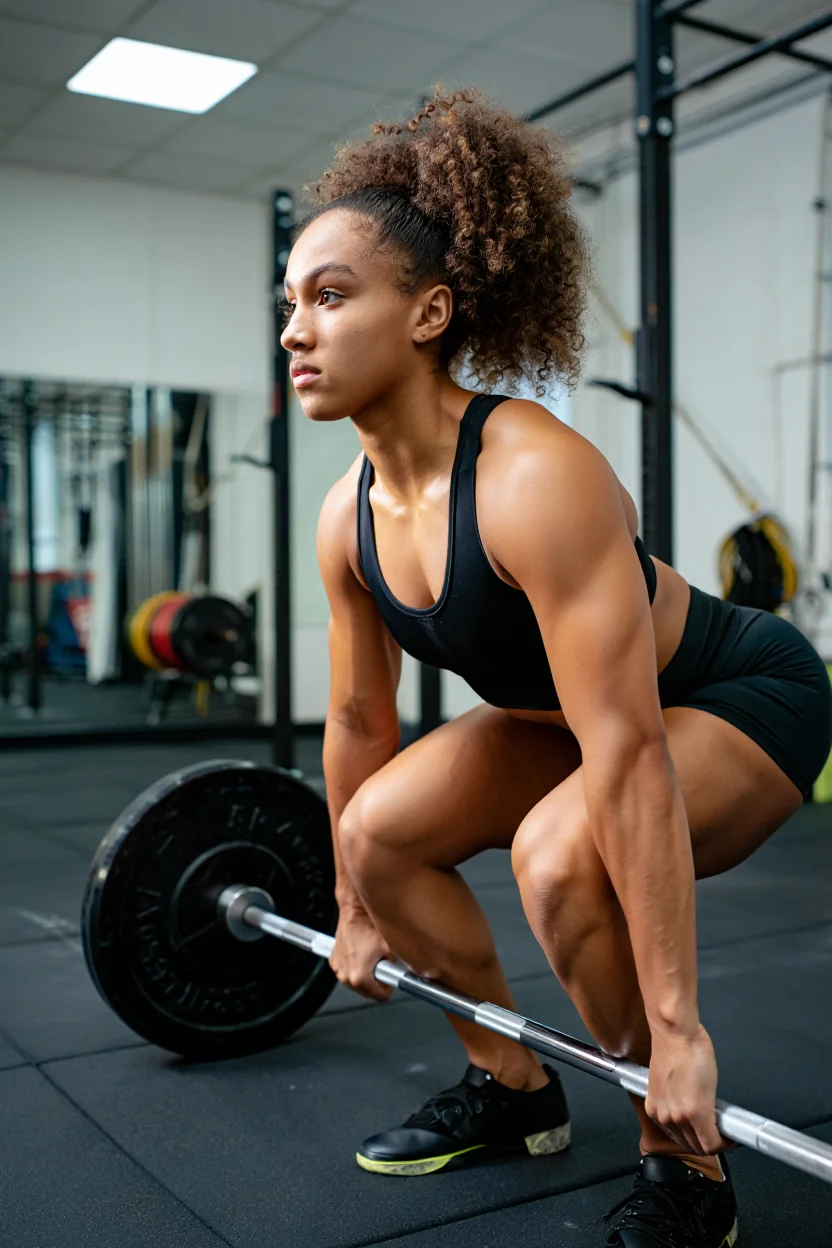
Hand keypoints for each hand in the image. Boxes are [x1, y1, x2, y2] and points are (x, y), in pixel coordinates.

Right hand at [330, 905, 393, 1002]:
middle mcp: (346, 977)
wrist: (354, 912)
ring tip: (370, 955)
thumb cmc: (369, 927)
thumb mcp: (391, 950)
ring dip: (365, 973)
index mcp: (360, 978)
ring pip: (358, 982)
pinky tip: (361, 952)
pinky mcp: (334, 961)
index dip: (389, 986)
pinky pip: (348, 970)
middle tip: (381, 963)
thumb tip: (407, 975)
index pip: (381, 997)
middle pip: (368, 991)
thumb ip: (400, 968)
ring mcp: (339, 969)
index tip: (391, 977)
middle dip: (376, 979)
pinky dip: (355, 965)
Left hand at [645, 1025, 729, 1154]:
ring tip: (728, 1130)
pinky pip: (713, 1142)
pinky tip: (733, 1133)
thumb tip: (693, 1107)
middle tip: (722, 1132)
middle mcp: (664, 1117)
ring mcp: (679, 1117)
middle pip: (691, 1146)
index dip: (698, 1138)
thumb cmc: (673, 1047)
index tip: (710, 1132)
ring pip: (702, 1147)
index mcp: (655, 1108)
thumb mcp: (671, 1080)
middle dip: (709, 1142)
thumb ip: (679, 1099)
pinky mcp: (696, 1113)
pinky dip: (726, 1142)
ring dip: (718, 1141)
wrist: (675, 1033)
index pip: (679, 1139)